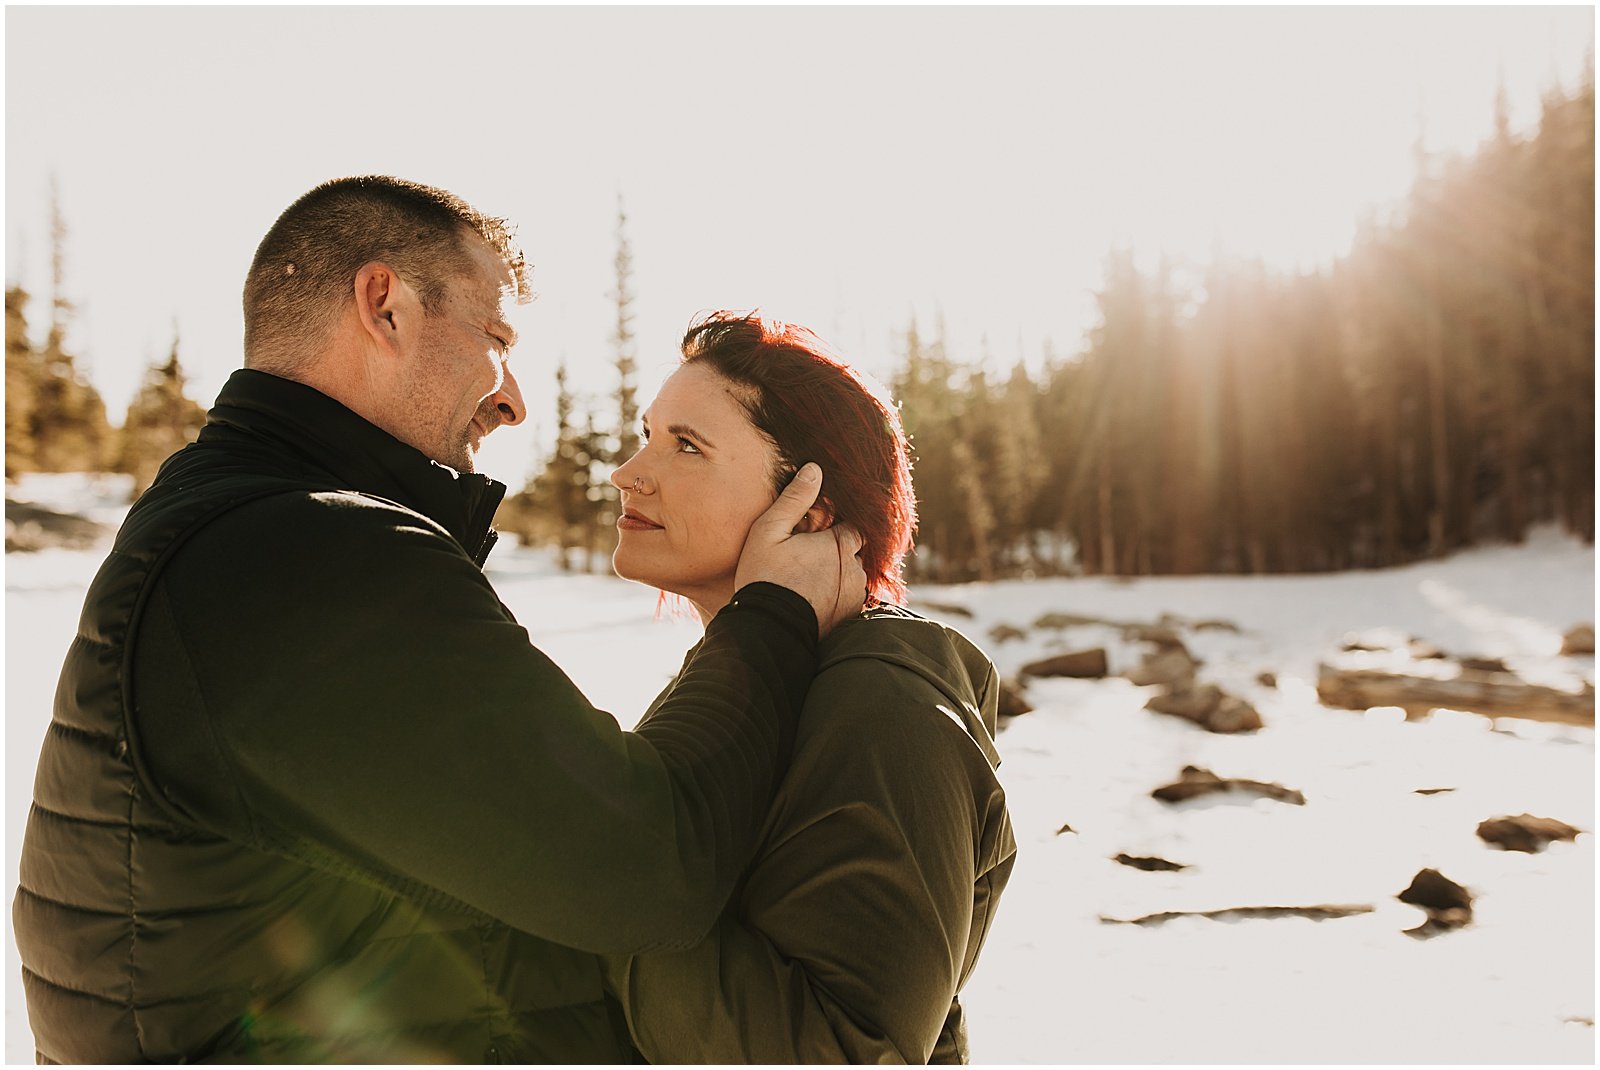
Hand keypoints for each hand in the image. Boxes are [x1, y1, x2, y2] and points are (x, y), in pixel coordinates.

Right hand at [735, 463, 866, 637]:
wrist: (769, 629)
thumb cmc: (765, 577)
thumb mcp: (770, 531)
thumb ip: (795, 499)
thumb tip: (814, 469)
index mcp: (840, 544)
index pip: (851, 526)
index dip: (834, 528)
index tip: (815, 535)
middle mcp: (856, 569)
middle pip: (854, 552)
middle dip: (837, 552)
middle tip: (807, 560)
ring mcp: (855, 596)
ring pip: (853, 577)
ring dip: (838, 576)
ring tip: (808, 582)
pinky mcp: (850, 618)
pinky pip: (849, 600)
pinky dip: (838, 597)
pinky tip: (814, 600)